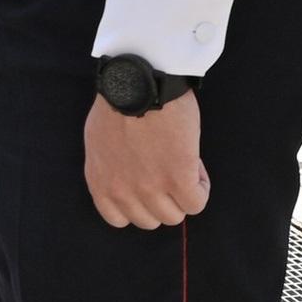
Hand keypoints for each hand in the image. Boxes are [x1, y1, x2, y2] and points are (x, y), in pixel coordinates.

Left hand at [85, 90, 207, 229]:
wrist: (139, 82)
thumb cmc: (122, 99)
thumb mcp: (100, 140)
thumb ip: (111, 165)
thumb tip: (128, 171)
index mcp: (101, 184)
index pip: (120, 219)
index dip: (141, 199)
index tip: (149, 179)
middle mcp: (123, 193)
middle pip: (151, 219)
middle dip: (163, 197)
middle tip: (170, 168)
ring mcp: (150, 188)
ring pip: (175, 214)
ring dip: (184, 192)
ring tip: (185, 162)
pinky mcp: (178, 177)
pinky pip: (196, 202)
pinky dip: (201, 187)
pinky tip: (196, 164)